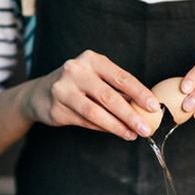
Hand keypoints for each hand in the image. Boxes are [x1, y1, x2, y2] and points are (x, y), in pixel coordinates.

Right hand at [24, 50, 159, 139]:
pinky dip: (103, 128)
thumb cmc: (78, 85)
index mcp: (92, 60)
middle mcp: (76, 71)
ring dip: (117, 126)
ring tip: (132, 134)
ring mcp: (63, 89)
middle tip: (145, 128)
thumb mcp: (97, 78)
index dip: (140, 93)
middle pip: (109, 97)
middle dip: (130, 115)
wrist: (40, 93)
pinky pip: (86, 121)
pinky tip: (116, 132)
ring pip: (96, 112)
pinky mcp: (57, 108)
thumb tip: (146, 107)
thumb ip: (118, 90)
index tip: (154, 107)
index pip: (121, 77)